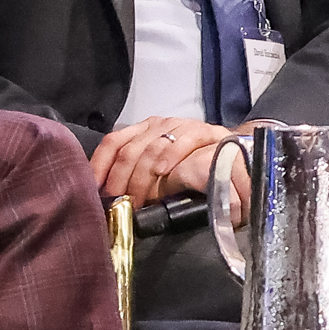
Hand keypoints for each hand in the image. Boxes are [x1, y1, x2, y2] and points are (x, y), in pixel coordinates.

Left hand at [91, 117, 235, 205]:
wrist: (234, 154)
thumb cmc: (190, 166)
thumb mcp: (157, 173)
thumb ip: (136, 177)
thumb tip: (108, 198)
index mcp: (142, 130)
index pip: (113, 142)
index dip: (100, 166)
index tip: (94, 191)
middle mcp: (158, 124)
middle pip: (129, 149)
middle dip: (121, 181)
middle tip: (120, 205)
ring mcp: (181, 125)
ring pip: (152, 147)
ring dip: (143, 178)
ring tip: (140, 200)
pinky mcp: (204, 130)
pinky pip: (182, 141)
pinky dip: (170, 157)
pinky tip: (164, 173)